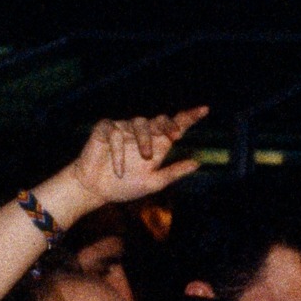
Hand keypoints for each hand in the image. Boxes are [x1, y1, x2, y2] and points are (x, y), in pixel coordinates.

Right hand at [62, 107, 206, 207]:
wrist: (95, 190)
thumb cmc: (124, 186)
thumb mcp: (152, 183)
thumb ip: (173, 173)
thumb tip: (197, 163)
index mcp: (157, 144)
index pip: (175, 126)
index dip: (189, 117)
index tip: (204, 110)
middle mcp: (142, 133)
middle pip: (160, 119)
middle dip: (168, 125)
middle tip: (174, 136)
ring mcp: (123, 129)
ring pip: (139, 122)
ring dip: (144, 140)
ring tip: (146, 158)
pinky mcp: (105, 130)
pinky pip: (115, 132)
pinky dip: (118, 150)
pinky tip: (118, 169)